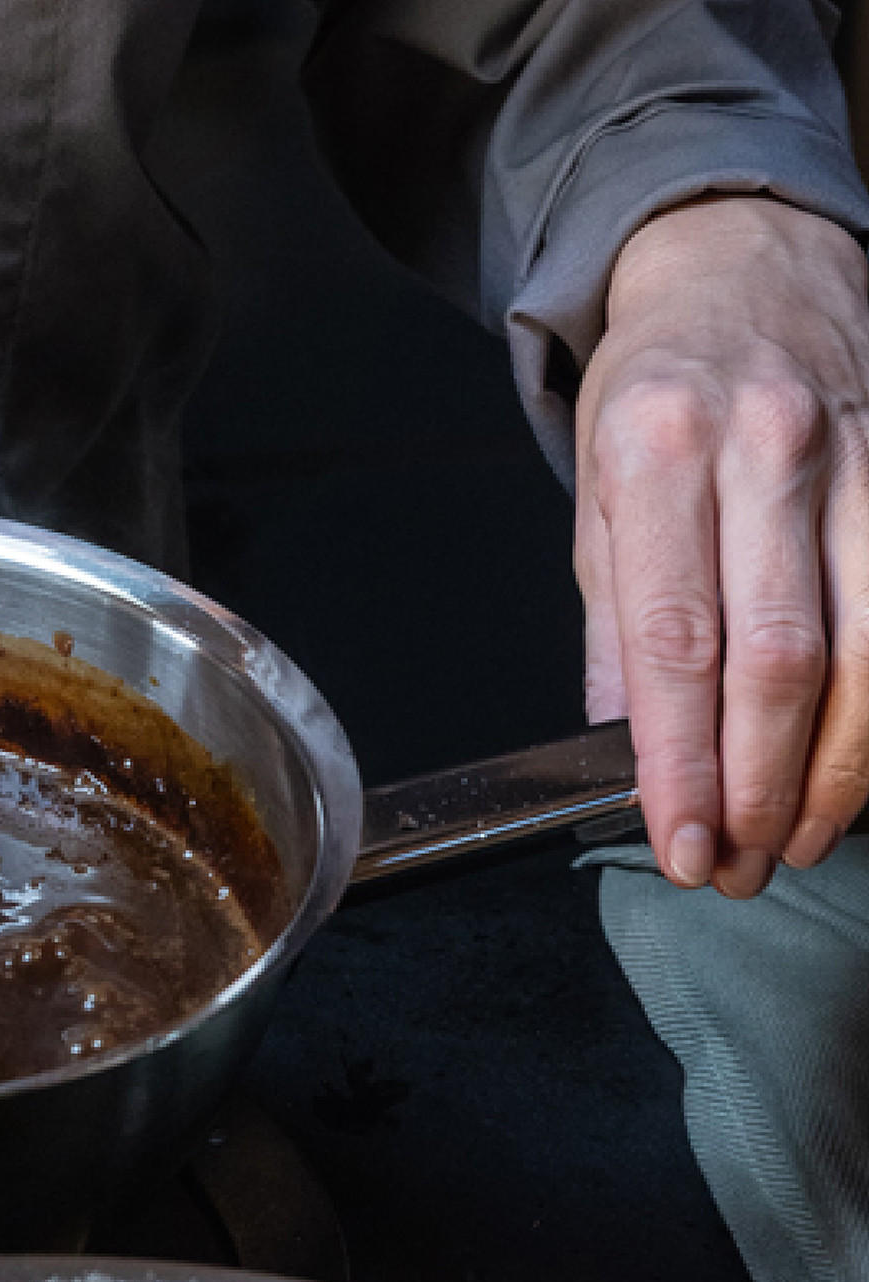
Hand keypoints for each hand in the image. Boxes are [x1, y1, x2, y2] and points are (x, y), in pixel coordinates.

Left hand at [575, 194, 868, 896]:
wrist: (742, 261)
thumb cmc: (659, 384)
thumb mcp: (595, 484)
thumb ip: (613, 611)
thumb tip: (619, 732)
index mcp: (659, 450)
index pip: (675, 638)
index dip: (679, 758)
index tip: (679, 840)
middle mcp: (768, 450)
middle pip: (781, 655)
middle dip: (760, 782)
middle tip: (737, 865)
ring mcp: (861, 456)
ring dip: (843, 767)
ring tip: (799, 837)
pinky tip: (863, 764)